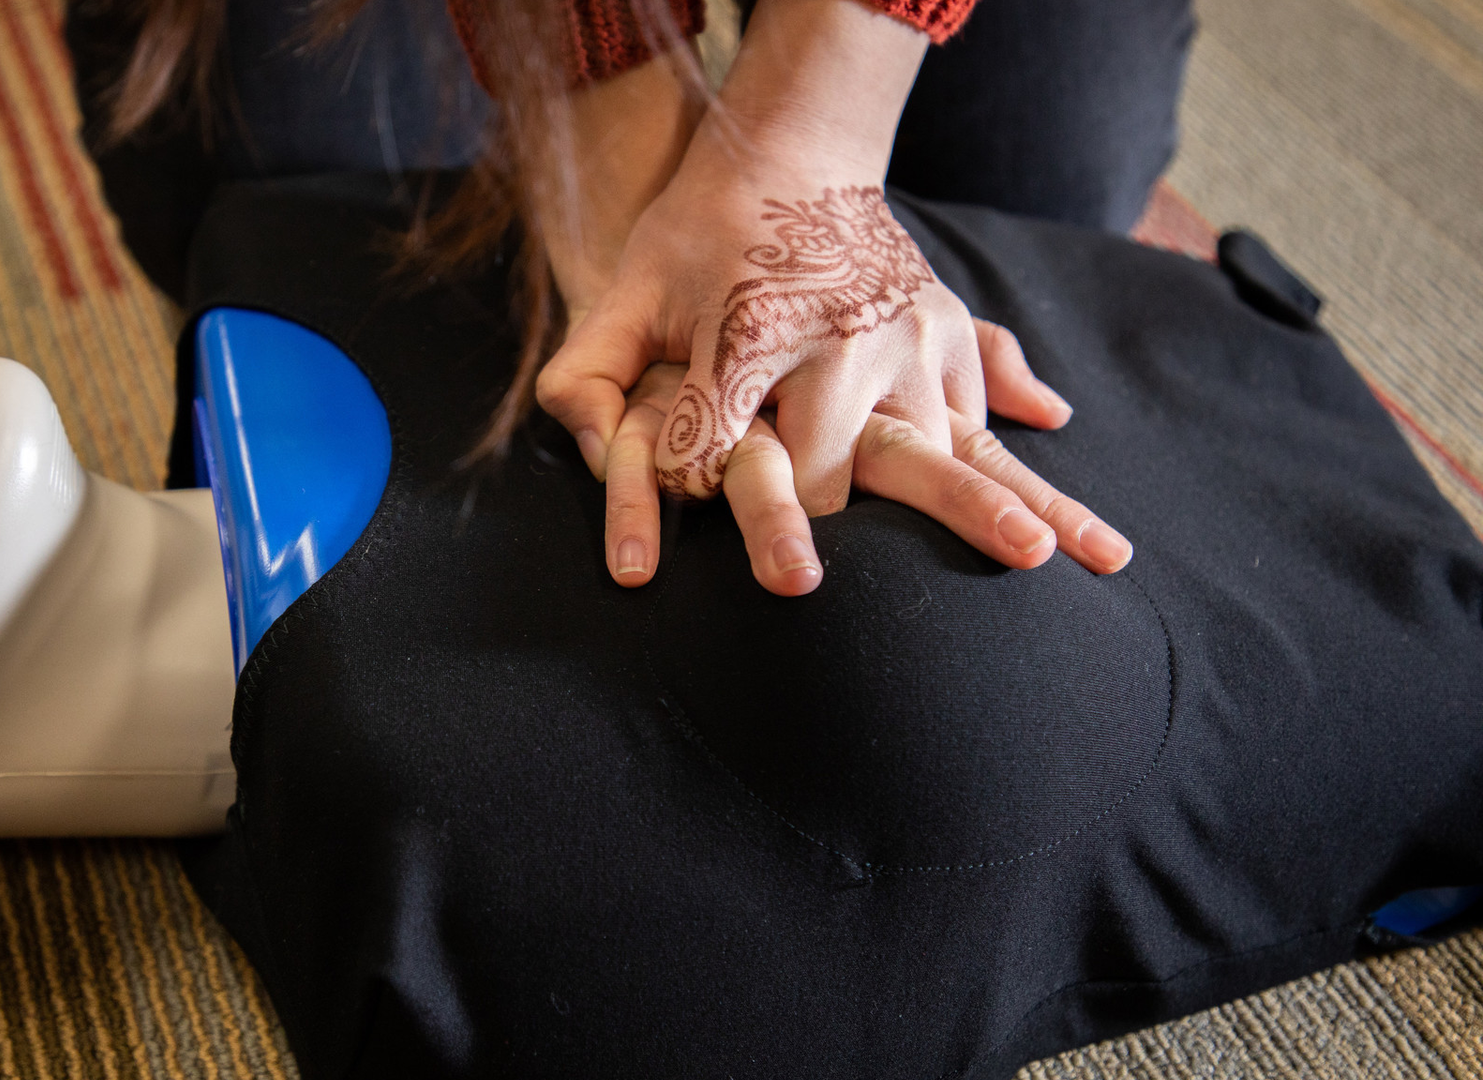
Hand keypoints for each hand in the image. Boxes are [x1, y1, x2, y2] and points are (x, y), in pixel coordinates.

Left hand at [535, 0, 1131, 593]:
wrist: (789, 152)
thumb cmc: (696, 243)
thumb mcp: (628, 296)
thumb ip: (592, 373)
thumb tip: (591, 442)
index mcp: (754, 331)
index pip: (735, 449)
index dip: (736, 515)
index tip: (775, 583)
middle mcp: (844, 339)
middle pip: (856, 467)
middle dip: (853, 535)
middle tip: (873, 595)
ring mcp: (909, 337)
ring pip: (944, 453)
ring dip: (985, 513)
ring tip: (1046, 564)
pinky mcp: (950, 334)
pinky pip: (985, 418)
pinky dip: (1024, 474)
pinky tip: (1083, 539)